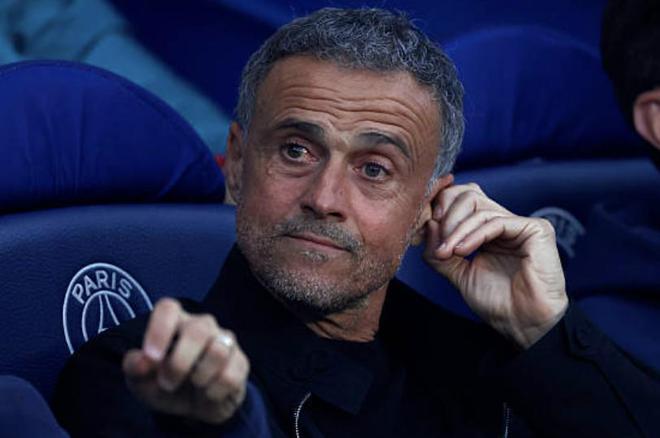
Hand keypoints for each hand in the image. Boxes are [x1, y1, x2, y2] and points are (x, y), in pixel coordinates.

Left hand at [122, 298, 249, 423]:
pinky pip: (230, 376)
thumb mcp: (142, 382)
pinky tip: (208, 394)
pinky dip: (213, 393)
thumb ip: (135, 368)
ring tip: (193, 386)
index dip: (159, 329)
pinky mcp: (241, 362)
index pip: (169, 308)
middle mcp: (203, 326)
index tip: (151, 357)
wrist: (196, 407)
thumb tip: (143, 361)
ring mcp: (225, 341)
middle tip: (167, 383)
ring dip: (199, 378)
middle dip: (180, 363)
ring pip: (218, 351)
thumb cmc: (166, 384)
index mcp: (176, 322)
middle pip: (198, 330)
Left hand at [424, 183, 567, 348]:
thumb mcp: (456, 273)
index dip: (439, 208)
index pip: (459, 200)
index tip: (424, 229)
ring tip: (446, 253)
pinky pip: (495, 222)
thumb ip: (439, 250)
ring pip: (478, 207)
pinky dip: (473, 235)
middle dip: (446, 216)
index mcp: (486, 229)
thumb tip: (428, 222)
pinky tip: (461, 251)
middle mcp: (503, 222)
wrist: (522, 324)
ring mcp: (519, 224)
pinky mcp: (536, 229)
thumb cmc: (496, 302)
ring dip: (455, 230)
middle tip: (438, 243)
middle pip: (468, 195)